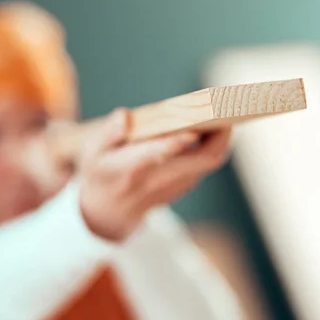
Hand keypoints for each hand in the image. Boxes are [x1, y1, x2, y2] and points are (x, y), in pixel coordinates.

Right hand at [78, 108, 231, 241]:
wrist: (109, 213)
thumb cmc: (101, 174)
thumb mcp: (92, 154)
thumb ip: (108, 134)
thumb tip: (124, 115)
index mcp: (129, 169)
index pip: (155, 157)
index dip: (174, 145)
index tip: (191, 131)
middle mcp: (158, 179)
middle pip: (202, 160)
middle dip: (219, 134)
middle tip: (227, 106)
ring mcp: (176, 185)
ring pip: (210, 161)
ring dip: (222, 134)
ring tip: (227, 106)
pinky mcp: (185, 184)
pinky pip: (207, 161)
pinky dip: (215, 140)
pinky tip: (216, 119)